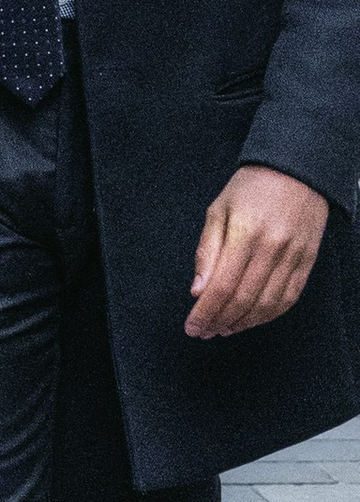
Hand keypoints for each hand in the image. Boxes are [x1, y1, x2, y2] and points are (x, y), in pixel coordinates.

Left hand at [187, 166, 329, 339]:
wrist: (296, 170)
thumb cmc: (249, 188)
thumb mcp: (217, 210)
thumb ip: (207, 251)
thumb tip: (197, 290)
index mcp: (244, 232)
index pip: (222, 286)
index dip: (205, 312)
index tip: (191, 326)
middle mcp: (272, 247)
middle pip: (243, 299)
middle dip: (220, 321)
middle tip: (204, 332)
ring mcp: (294, 256)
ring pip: (267, 304)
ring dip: (243, 323)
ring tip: (224, 328)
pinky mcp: (308, 261)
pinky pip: (289, 298)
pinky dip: (269, 315)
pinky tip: (251, 319)